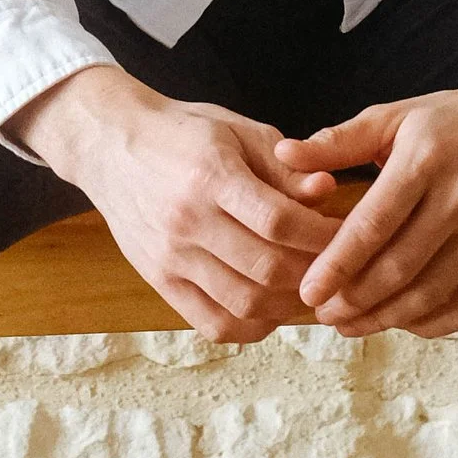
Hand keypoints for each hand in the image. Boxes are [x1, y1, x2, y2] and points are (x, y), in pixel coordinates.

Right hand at [5, 67, 353, 343]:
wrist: (110, 145)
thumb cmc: (183, 133)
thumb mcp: (237, 131)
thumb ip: (285, 167)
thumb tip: (327, 193)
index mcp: (211, 175)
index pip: (280, 220)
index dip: (324, 234)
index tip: (348, 233)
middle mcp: (187, 220)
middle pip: (267, 267)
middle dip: (315, 272)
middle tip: (337, 265)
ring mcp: (169, 256)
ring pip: (245, 303)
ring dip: (288, 304)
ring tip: (308, 286)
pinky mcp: (158, 280)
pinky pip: (212, 324)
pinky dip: (251, 326)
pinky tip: (271, 309)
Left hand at [288, 56, 457, 340]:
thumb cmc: (453, 119)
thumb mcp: (394, 116)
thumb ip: (338, 141)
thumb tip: (284, 154)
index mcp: (423, 160)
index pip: (372, 225)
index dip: (337, 265)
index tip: (309, 291)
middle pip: (399, 267)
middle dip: (355, 300)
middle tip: (324, 313)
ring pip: (431, 293)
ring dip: (386, 318)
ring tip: (352, 324)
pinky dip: (432, 324)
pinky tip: (402, 321)